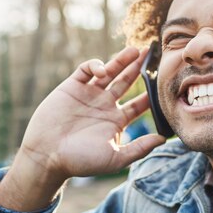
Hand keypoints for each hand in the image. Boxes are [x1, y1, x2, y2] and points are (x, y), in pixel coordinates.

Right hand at [0, 47, 165, 210]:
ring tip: (136, 50)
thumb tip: (164, 140)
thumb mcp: (116, 158)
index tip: (165, 82)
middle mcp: (104, 105)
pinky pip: (86, 70)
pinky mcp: (72, 87)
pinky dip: (96, 65)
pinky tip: (103, 70)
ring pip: (109, 72)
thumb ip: (140, 148)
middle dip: (139, 69)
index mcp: (116, 121)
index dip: (151, 92)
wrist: (47, 156)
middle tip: (152, 55)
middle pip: (127, 82)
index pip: (139, 103)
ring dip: (122, 60)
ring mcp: (89, 94)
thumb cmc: (81, 161)